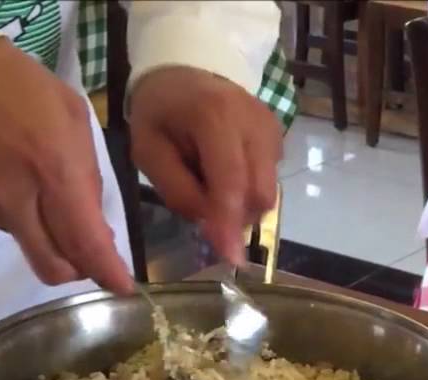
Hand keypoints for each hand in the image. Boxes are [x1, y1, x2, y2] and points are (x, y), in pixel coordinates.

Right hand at [0, 37, 131, 291]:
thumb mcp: (72, 118)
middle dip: (77, 268)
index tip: (122, 285)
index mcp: (53, 171)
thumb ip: (88, 175)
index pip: (85, 245)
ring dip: (40, 229)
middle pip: (52, 266)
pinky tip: (1, 175)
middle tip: (88, 253)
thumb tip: (97, 226)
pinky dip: (7, 211)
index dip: (107, 273)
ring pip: (25, 243)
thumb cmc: (18, 87)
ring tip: (31, 182)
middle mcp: (14, 198)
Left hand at [128, 67, 282, 265]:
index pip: (232, 181)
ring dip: (240, 203)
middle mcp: (255, 124)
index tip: (231, 257)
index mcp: (216, 118)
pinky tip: (225, 172)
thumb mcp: (148, 152)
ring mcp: (273, 130)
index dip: (230, 222)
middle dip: (235, 215)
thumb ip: (179, 192)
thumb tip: (213, 227)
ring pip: (268, 192)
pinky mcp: (279, 138)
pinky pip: (268, 181)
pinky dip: (247, 189)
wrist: (186, 72)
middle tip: (203, 208)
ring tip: (210, 181)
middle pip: (259, 193)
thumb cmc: (160, 113)